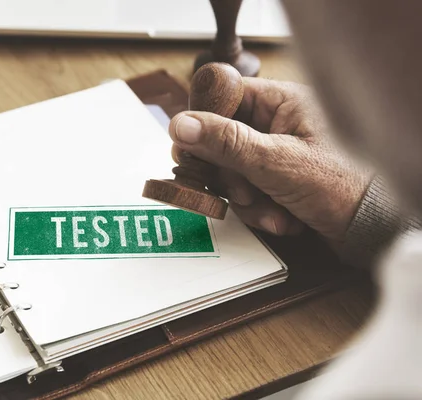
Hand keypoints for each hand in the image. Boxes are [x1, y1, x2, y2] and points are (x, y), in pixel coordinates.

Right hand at [169, 78, 369, 248]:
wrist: (375, 230)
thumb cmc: (344, 185)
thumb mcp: (277, 161)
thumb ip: (226, 142)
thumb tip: (180, 124)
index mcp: (282, 102)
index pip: (224, 99)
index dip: (203, 124)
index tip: (191, 149)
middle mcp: (277, 126)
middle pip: (222, 144)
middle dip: (230, 177)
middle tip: (244, 191)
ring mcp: (277, 156)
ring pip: (232, 175)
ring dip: (248, 201)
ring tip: (275, 210)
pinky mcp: (278, 183)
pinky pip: (249, 195)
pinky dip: (262, 212)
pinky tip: (285, 219)